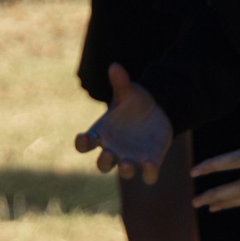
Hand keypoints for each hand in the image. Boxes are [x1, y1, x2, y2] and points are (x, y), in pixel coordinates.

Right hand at [75, 63, 175, 182]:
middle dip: (104, 161)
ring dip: (125, 170)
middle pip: (103, 164)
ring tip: (128, 164)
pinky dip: (149, 172)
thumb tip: (115, 66)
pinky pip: (148, 175)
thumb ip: (120, 82)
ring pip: (125, 172)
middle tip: (108, 154)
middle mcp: (114, 150)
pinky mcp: (150, 162)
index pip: (85, 144)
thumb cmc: (134, 102)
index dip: (82, 144)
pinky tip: (151, 164)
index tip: (83, 138)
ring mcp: (131, 158)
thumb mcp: (127, 91)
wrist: (157, 111)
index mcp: (102, 134)